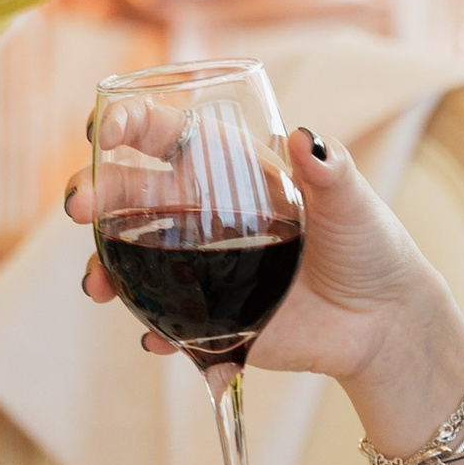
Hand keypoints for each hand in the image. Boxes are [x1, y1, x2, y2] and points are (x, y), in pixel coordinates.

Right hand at [67, 128, 463, 429]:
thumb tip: (305, 139)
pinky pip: (166, 324)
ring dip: (102, 268)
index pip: (166, 134)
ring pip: (129, 259)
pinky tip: (155, 340)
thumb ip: (329, 174)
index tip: (104, 130)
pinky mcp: (209, 317)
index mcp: (229, 170)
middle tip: (79, 207)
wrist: (384, 323)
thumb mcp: (353, 204)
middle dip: (94, 194)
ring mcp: (199, 267)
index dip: (128, 124)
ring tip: (95, 286)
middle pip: (129, 194)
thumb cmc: (369, 247)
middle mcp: (203, 214)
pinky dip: (154, 332)